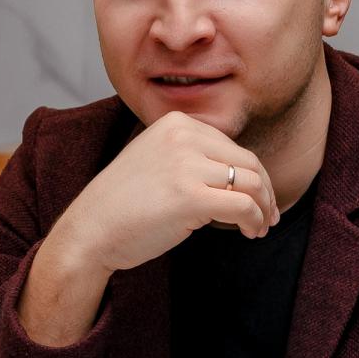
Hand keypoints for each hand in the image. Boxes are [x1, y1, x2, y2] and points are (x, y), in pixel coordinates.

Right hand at [51, 111, 279, 277]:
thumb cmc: (122, 204)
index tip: (258, 198)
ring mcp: (187, 165)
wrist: (90, 230)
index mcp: (176, 123)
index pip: (232, 146)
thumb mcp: (156, 161)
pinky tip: (250, 233)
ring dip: (263, 209)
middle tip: (268, 216)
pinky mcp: (191, 197)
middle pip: (249, 162)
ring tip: (259, 228)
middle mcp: (183, 137)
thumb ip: (191, 156)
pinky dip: (254, 221)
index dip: (252, 174)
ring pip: (253, 183)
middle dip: (266, 192)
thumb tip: (239, 173)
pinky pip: (243, 206)